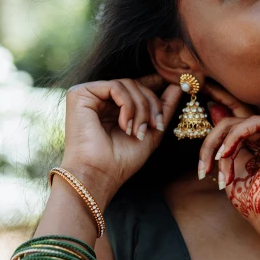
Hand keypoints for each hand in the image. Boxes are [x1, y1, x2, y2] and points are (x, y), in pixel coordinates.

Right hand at [59, 74, 181, 206]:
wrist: (99, 175)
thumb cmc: (122, 160)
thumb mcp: (152, 131)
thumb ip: (164, 108)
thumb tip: (179, 85)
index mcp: (112, 106)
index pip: (136, 86)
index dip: (155, 84)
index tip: (176, 84)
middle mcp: (98, 97)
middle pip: (135, 84)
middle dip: (152, 104)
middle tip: (157, 126)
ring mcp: (88, 94)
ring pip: (128, 84)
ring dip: (141, 108)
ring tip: (138, 131)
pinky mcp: (80, 94)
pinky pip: (116, 87)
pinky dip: (128, 106)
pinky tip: (125, 126)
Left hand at [200, 82, 259, 259]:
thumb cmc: (251, 197)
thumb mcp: (229, 162)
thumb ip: (225, 136)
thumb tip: (215, 107)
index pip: (238, 117)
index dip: (220, 99)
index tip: (200, 84)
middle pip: (233, 119)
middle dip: (212, 138)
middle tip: (201, 162)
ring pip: (238, 121)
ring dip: (220, 146)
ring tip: (215, 168)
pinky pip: (250, 123)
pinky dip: (232, 139)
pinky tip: (224, 155)